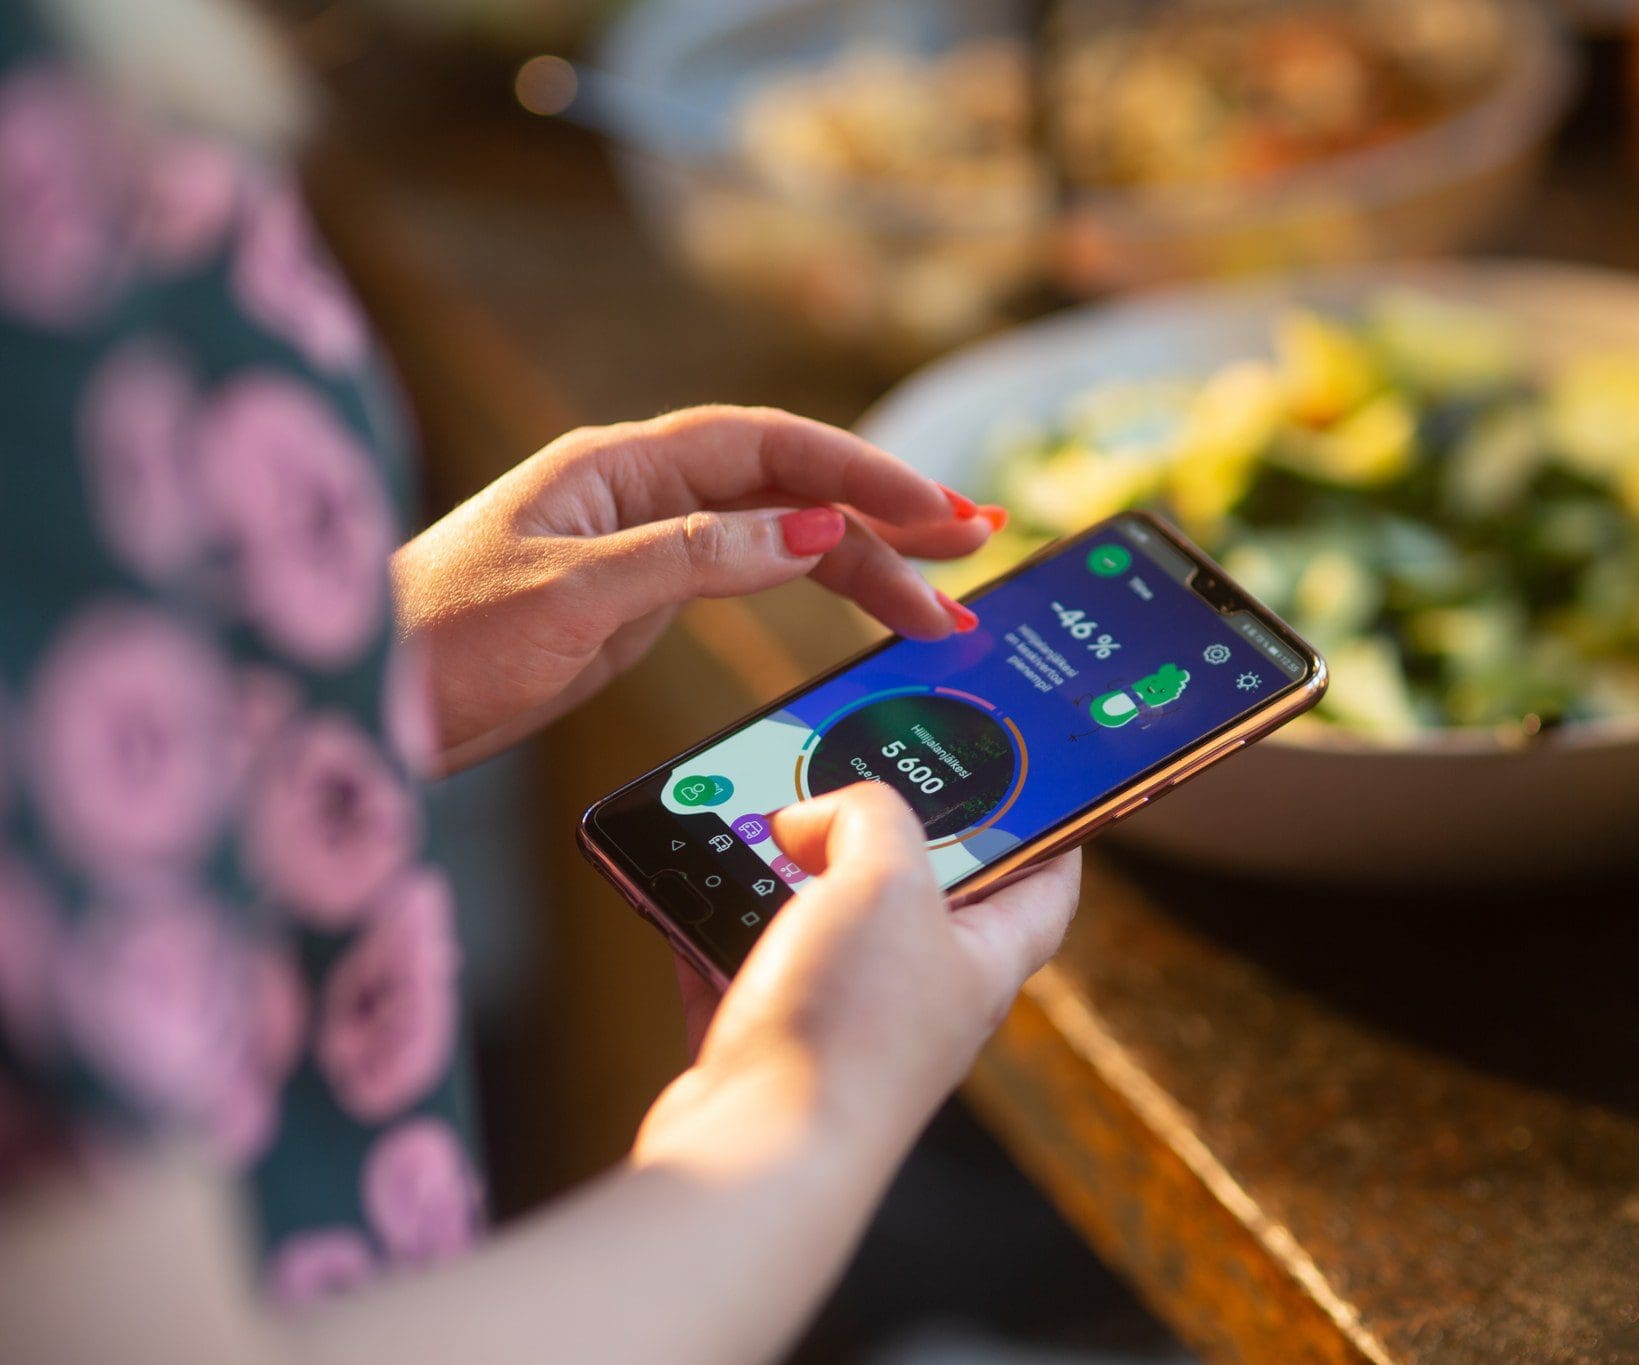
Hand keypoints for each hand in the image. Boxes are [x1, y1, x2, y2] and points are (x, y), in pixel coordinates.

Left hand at [392, 406, 998, 772]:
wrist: (363, 698)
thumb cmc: (440, 638)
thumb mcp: (576, 595)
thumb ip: (699, 556)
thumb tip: (813, 529)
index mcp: (622, 466)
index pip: (770, 448)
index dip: (862, 475)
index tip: (936, 512)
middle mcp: (643, 493)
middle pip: (791, 489)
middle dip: (884, 518)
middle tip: (972, 552)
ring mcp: (645, 544)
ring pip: (779, 538)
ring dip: (860, 565)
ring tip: (939, 607)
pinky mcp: (640, 598)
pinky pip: (749, 579)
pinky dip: (810, 593)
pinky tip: (856, 609)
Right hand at [638, 785, 1080, 1156]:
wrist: (757, 1153)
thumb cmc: (850, 1030)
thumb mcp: (884, 878)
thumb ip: (868, 817)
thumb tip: (816, 818)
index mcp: (981, 961)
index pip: (1044, 887)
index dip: (1047, 830)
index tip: (1029, 785)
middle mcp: (922, 1001)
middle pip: (919, 902)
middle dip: (879, 841)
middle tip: (846, 791)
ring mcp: (845, 1031)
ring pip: (822, 933)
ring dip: (785, 883)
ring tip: (758, 837)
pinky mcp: (769, 1054)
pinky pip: (744, 976)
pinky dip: (716, 938)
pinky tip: (691, 903)